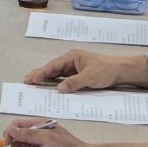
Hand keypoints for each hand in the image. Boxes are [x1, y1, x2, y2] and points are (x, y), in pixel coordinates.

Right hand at [24, 48, 147, 92]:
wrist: (121, 71)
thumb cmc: (105, 71)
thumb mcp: (90, 78)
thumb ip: (74, 83)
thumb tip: (59, 89)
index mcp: (72, 57)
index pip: (53, 66)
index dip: (42, 73)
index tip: (31, 79)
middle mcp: (71, 60)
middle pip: (53, 68)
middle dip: (40, 73)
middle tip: (27, 80)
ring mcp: (74, 67)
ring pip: (57, 73)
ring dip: (46, 78)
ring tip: (34, 83)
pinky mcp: (79, 74)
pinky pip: (64, 77)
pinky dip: (56, 81)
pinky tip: (51, 87)